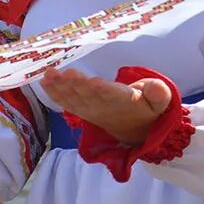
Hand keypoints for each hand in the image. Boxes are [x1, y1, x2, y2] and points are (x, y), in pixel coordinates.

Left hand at [41, 67, 172, 146]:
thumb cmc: (146, 108)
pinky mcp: (80, 110)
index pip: (113, 97)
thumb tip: (158, 87)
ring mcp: (90, 110)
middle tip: (66, 73)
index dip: (103, 91)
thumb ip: (159, 94)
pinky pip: (65, 102)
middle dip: (76, 85)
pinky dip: (54, 93)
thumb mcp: (160, 103)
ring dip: (60, 87)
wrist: (134, 130)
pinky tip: (43, 81)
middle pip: (88, 96)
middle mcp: (104, 108)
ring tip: (49, 74)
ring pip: (73, 99)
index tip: (94, 82)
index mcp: (125, 103)